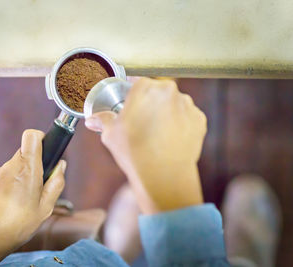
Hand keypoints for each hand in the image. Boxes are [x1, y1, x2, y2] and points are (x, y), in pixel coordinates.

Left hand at [0, 130, 65, 265]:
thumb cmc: (18, 224)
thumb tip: (61, 166)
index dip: (41, 138)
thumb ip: (57, 183)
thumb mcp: (46, 207)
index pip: (32, 136)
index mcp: (27, 169)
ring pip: (14, 166)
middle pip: (25, 153)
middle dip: (34, 164)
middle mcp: (10, 166)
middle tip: (38, 185)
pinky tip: (11, 202)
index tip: (46, 148)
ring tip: (23, 199)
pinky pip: (4, 176)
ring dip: (21, 176)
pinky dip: (9, 184)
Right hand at [85, 78, 205, 213]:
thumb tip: (93, 120)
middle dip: (149, 104)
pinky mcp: (199, 120)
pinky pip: (186, 117)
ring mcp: (187, 105)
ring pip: (173, 104)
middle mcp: (169, 91)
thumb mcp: (111, 134)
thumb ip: (103, 120)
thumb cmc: (135, 152)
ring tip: (156, 134)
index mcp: (145, 88)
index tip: (129, 105)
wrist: (164, 175)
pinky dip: (180, 125)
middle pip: (156, 92)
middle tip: (141, 122)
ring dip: (166, 113)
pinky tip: (169, 139)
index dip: (131, 95)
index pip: (136, 83)